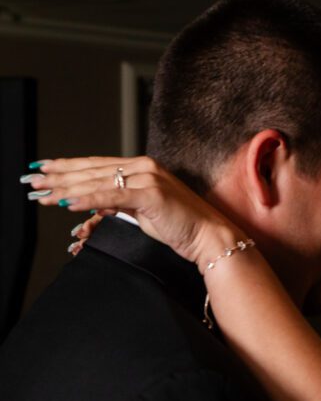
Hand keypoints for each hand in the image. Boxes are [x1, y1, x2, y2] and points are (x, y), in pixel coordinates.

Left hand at [27, 156, 242, 267]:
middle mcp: (144, 167)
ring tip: (41, 193)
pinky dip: (87, 199)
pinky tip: (66, 203)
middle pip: (92, 170)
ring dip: (65, 188)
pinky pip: (111, 196)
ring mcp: (148, 178)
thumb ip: (118, 202)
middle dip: (58, 176)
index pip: (97, 165)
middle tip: (31, 179)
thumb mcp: (142, 210)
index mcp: (142, 167)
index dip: (67, 166)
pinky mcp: (151, 194)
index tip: (43, 169)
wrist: (208, 236)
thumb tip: (92, 202)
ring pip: (97, 181)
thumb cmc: (180, 226)